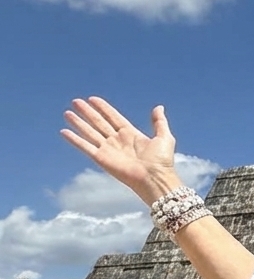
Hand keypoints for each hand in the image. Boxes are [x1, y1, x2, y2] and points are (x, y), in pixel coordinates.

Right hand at [61, 97, 181, 206]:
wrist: (155, 179)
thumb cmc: (162, 162)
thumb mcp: (164, 137)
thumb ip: (160, 122)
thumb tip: (159, 107)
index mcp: (131, 135)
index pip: (113, 117)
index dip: (103, 108)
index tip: (92, 99)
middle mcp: (118, 141)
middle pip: (99, 123)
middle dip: (87, 112)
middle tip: (75, 101)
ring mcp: (109, 150)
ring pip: (90, 132)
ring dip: (78, 123)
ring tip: (67, 113)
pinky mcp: (102, 159)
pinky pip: (85, 147)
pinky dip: (74, 140)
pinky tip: (64, 131)